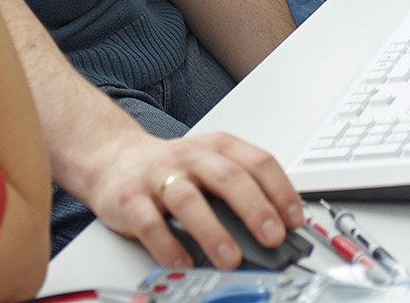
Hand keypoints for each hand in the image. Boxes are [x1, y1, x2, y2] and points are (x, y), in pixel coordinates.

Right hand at [82, 130, 303, 270]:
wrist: (115, 159)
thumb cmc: (172, 168)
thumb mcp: (210, 167)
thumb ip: (240, 192)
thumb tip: (274, 230)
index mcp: (217, 147)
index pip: (258, 161)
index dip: (280, 190)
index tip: (294, 220)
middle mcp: (190, 157)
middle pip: (227, 177)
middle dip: (254, 208)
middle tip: (272, 237)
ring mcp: (159, 176)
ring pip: (188, 200)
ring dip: (212, 231)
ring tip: (230, 258)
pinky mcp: (130, 198)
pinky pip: (149, 222)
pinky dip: (167, 245)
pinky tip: (182, 262)